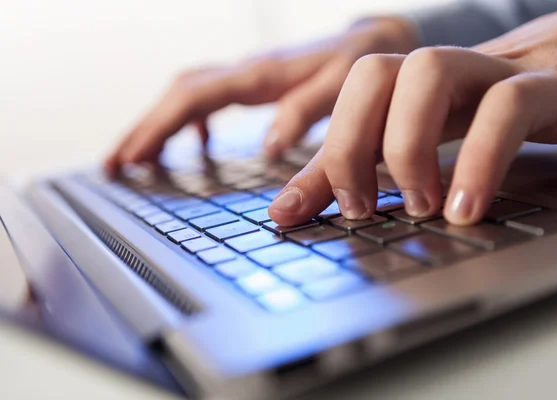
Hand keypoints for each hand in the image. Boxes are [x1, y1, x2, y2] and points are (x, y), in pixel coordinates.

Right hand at [104, 17, 419, 173]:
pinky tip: (197, 144)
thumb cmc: (360, 67)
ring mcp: (248, 76)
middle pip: (179, 94)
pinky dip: (194, 121)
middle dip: (144, 127)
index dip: (160, 126)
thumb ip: (306, 113)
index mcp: (260, 75)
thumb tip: (269, 149)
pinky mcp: (256, 84)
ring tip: (137, 158)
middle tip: (115, 165)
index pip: (195, 97)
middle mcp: (247, 71)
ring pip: (189, 94)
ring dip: (160, 124)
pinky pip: (211, 97)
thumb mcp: (342, 88)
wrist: (373, 42)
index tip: (134, 157)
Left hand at [268, 2, 556, 226]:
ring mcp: (491, 72)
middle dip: (350, 145)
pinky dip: (480, 159)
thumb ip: (357, 170)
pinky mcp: (544, 86)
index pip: (341, 107)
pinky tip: (465, 209)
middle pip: (371, 74)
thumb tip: (291, 208)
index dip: (311, 160)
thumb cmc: (492, 111)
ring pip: (429, 73)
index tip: (290, 214)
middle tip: (360, 207)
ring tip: (417, 205)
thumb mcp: (419, 139)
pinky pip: (507, 106)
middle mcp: (438, 74)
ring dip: (409, 146)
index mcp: (405, 86)